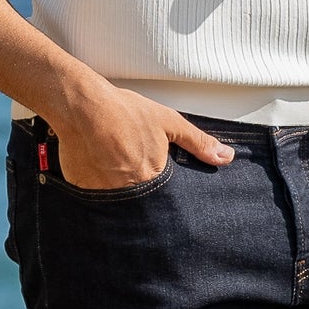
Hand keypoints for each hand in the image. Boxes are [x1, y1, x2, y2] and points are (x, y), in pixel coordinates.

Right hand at [50, 77, 234, 189]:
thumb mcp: (168, 122)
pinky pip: (94, 199)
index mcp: (152, 177)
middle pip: (140, 201)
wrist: (82, 106)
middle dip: (139, 191)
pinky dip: (97, 189)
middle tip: (130, 171)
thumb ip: (197, 143)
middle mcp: (129, 190)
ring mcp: (104, 193)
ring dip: (118, 192)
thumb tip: (226, 158)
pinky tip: (96, 171)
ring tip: (113, 170)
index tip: (157, 184)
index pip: (165, 199)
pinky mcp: (83, 191)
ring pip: (117, 203)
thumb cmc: (124, 112)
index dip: (161, 191)